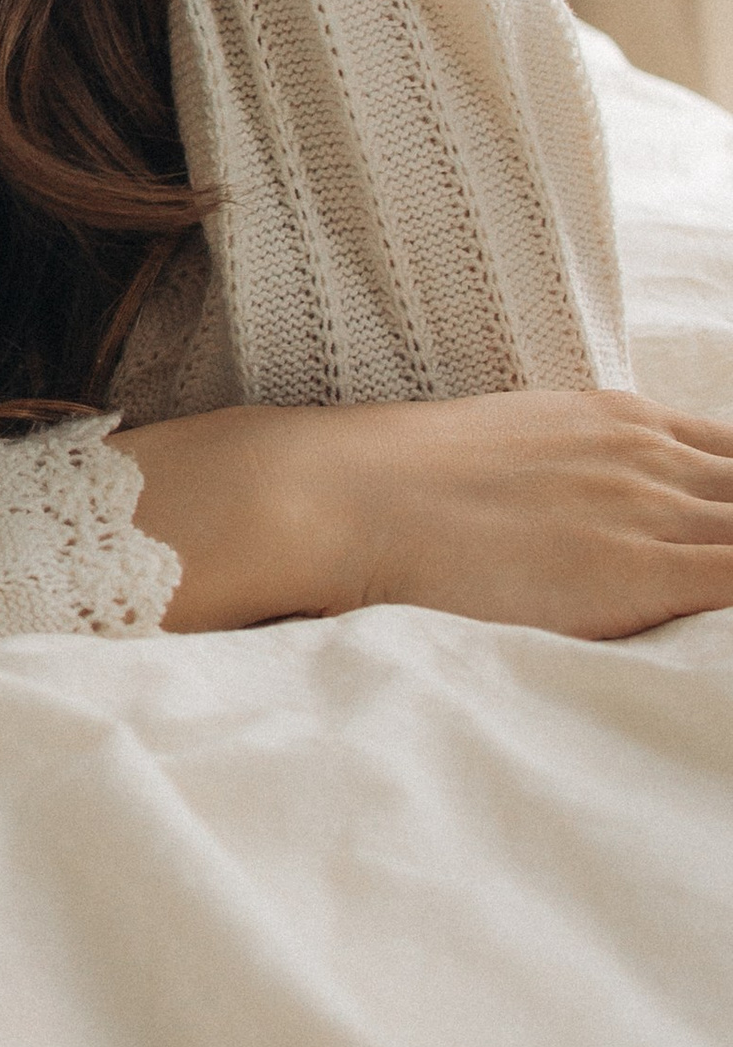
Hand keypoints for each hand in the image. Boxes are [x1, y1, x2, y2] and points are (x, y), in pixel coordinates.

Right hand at [118, 390, 732, 640]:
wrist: (351, 494)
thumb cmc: (415, 483)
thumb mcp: (521, 446)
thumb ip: (587, 470)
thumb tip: (601, 511)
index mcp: (628, 422)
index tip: (719, 529)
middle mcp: (653, 456)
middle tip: (715, 563)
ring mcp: (652, 511)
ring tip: (715, 593)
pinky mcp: (641, 570)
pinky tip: (726, 624)